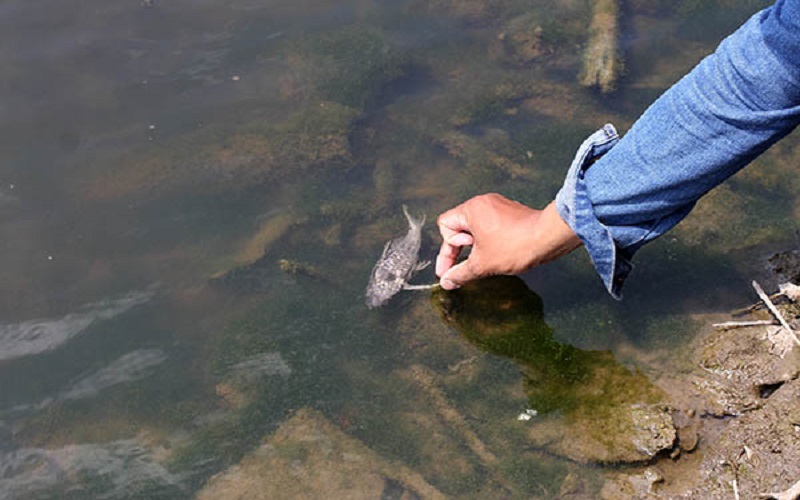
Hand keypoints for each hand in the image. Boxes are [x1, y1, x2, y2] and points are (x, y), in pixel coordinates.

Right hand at [435, 193, 581, 289]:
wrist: (549, 238)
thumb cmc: (515, 246)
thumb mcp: (482, 265)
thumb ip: (460, 273)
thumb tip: (447, 281)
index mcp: (471, 210)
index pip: (445, 226)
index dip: (446, 251)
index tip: (448, 270)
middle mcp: (483, 203)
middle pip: (459, 225)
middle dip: (461, 248)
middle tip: (468, 264)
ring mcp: (498, 205)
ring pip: (475, 227)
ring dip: (476, 245)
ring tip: (487, 258)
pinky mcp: (511, 212)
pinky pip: (490, 225)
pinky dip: (489, 240)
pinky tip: (499, 253)